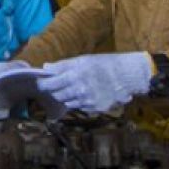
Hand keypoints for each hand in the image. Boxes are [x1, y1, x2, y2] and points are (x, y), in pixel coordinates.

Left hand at [36, 52, 152, 113]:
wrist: (127, 76)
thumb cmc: (105, 64)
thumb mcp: (83, 60)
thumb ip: (63, 65)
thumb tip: (46, 67)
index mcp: (74, 75)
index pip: (50, 84)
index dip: (43, 84)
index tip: (40, 83)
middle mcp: (79, 90)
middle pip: (57, 95)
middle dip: (55, 91)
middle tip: (57, 85)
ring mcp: (87, 101)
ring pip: (68, 103)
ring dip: (67, 97)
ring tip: (74, 88)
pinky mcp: (94, 108)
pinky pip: (80, 107)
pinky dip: (79, 102)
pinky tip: (86, 93)